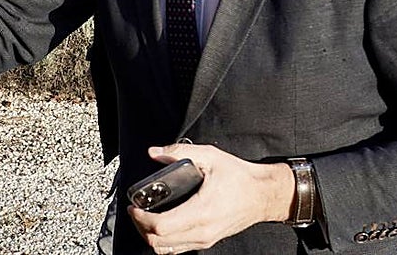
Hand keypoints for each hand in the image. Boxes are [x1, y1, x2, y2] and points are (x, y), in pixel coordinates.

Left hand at [127, 144, 294, 253]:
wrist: (263, 195)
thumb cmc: (240, 177)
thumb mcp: (209, 156)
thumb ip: (178, 152)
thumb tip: (155, 152)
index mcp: (201, 212)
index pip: (161, 226)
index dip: (141, 218)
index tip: (133, 207)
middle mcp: (202, 231)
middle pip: (159, 243)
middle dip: (141, 227)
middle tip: (135, 210)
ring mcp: (205, 239)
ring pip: (168, 250)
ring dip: (151, 236)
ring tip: (145, 217)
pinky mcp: (208, 241)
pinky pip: (179, 248)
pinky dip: (164, 240)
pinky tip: (161, 223)